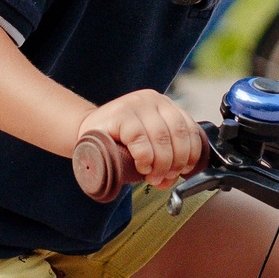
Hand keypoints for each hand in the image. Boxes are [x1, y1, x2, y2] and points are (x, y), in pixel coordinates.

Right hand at [78, 89, 204, 188]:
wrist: (86, 134)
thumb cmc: (119, 143)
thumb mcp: (148, 145)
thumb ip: (165, 156)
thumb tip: (174, 176)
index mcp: (165, 106)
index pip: (190, 128)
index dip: (192, 153)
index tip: (185, 170)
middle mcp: (154, 100)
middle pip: (179, 133)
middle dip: (176, 162)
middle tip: (164, 177)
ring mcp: (136, 104)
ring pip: (162, 137)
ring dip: (161, 163)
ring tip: (153, 177)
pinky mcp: (120, 114)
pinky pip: (140, 139)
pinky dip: (145, 157)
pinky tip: (142, 166)